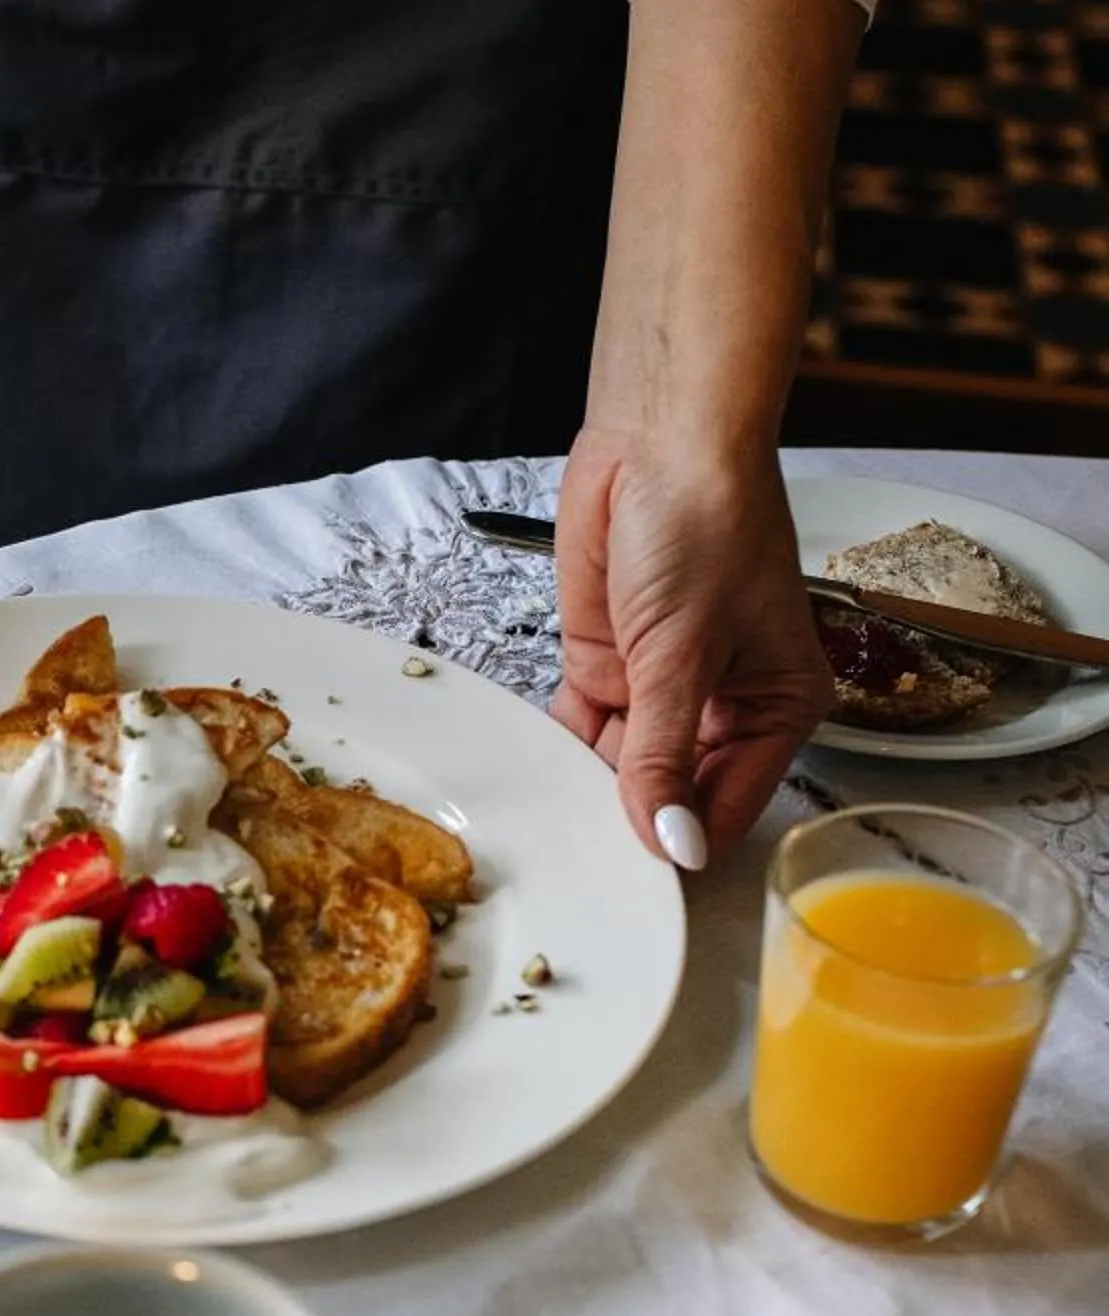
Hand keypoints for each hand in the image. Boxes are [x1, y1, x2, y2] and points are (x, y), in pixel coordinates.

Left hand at [551, 426, 831, 866]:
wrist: (658, 435)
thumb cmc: (705, 523)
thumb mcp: (681, 653)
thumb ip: (664, 754)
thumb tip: (673, 843)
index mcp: (777, 705)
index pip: (730, 806)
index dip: (685, 843)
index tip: (637, 879)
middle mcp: (723, 704)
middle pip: (675, 795)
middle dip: (634, 821)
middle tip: (583, 862)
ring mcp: (660, 685)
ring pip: (623, 767)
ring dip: (590, 789)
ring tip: (553, 827)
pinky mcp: (608, 661)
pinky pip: (585, 727)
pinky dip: (563, 748)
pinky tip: (539, 774)